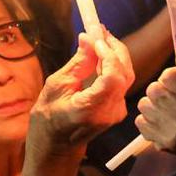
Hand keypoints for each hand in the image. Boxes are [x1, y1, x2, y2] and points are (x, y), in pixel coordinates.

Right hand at [27, 28, 132, 161]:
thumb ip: (78, 63)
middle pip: (125, 73)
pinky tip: (101, 53)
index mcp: (92, 109)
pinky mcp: (118, 108)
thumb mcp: (56, 86)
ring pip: (126, 76)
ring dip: (115, 54)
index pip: (114, 77)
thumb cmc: (49, 118)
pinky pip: (121, 82)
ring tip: (99, 37)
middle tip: (99, 29)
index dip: (108, 54)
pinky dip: (113, 64)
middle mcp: (111, 111)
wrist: (56, 145)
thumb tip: (88, 38)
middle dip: (114, 48)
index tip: (96, 36)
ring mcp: (118, 112)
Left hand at [135, 46, 175, 175]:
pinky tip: (161, 121)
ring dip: (152, 104)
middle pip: (154, 89)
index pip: (170, 76)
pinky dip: (148, 119)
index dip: (170, 75)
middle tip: (169, 95)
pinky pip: (140, 122)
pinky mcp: (166, 143)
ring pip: (144, 105)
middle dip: (159, 89)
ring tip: (164, 108)